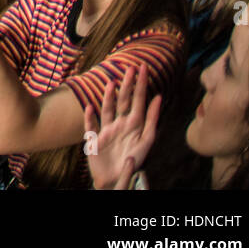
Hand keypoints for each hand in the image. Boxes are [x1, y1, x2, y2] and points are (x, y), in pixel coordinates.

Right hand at [83, 64, 160, 189]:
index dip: (141, 84)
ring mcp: (107, 131)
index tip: (143, 68)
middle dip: (127, 85)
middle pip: (124, 101)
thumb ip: (152, 119)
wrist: (118, 180)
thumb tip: (159, 98)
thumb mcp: (147, 140)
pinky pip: (91, 127)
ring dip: (108, 97)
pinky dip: (89, 118)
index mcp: (135, 124)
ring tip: (110, 83)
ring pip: (107, 110)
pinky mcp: (94, 140)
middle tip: (130, 68)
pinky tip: (89, 107)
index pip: (139, 100)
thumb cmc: (134, 161)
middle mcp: (120, 124)